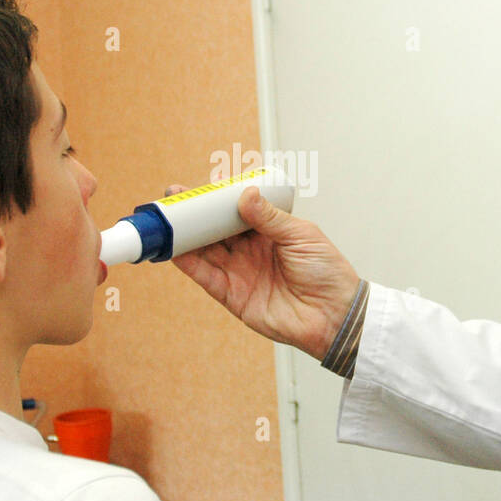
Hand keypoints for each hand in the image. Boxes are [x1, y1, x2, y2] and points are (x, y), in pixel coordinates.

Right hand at [166, 184, 361, 360]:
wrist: (334, 315)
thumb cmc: (327, 273)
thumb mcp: (301, 235)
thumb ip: (271, 217)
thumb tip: (245, 194)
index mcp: (268, 232)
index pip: (236, 211)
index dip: (217, 200)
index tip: (201, 186)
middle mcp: (249, 251)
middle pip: (214, 229)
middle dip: (193, 214)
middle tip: (173, 197)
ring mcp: (239, 272)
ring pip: (205, 251)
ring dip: (185, 236)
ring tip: (166, 219)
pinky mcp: (232, 296)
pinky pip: (205, 277)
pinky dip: (188, 264)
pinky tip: (174, 250)